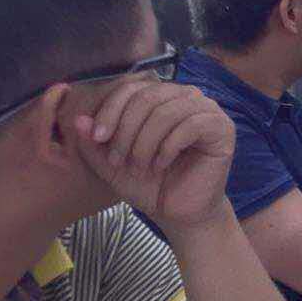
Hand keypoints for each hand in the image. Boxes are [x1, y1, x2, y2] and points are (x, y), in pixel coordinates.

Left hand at [74, 79, 234, 232]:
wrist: (179, 213)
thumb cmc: (149, 185)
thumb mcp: (113, 164)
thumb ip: (95, 144)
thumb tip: (79, 119)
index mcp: (162, 97)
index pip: (133, 87)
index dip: (111, 109)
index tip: (97, 138)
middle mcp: (187, 96)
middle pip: (148, 97)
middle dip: (126, 131)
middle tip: (118, 160)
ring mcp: (208, 109)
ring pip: (166, 112)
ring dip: (145, 143)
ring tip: (140, 167)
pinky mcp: (222, 128)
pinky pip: (190, 126)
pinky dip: (168, 148)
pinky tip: (161, 165)